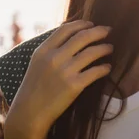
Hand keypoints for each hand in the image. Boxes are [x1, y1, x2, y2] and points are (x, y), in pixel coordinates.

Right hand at [4, 20, 112, 138]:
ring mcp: (65, 72)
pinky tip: (108, 67)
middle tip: (108, 30)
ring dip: (105, 48)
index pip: (65, 29)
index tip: (91, 24)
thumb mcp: (36, 63)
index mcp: (43, 51)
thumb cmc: (33, 88)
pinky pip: (96, 71)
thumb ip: (51, 49)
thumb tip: (70, 33)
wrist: (29, 114)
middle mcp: (54, 58)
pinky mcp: (74, 86)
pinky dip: (105, 68)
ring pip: (92, 52)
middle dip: (99, 31)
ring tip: (110, 48)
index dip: (81, 24)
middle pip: (82, 37)